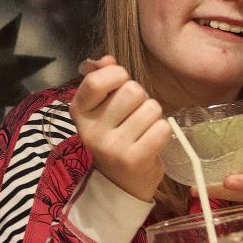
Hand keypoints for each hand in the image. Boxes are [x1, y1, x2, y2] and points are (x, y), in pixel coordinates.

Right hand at [72, 56, 170, 200]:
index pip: (95, 81)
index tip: (121, 83)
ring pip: (151, 108)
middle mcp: (91, 131)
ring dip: (154, 115)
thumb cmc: (114, 136)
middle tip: (135, 114)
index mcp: (79, 113)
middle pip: (131, 90)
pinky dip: (163, 131)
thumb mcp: (102, 109)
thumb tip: (107, 59)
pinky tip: (151, 141)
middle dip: (141, 98)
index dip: (116, 74)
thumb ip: (103, 79)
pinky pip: (162, 128)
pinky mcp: (135, 159)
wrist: (121, 183)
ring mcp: (112, 147)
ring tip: (143, 129)